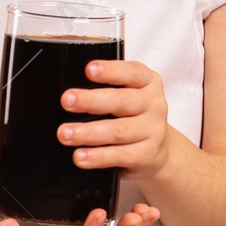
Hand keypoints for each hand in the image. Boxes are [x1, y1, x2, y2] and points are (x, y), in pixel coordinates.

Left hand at [58, 60, 170, 181]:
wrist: (159, 150)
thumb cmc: (135, 115)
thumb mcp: (129, 94)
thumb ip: (107, 89)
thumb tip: (72, 94)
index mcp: (148, 82)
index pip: (131, 72)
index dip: (110, 70)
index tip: (89, 69)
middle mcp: (153, 105)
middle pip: (121, 101)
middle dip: (91, 101)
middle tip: (67, 100)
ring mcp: (152, 131)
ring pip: (118, 130)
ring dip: (88, 132)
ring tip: (65, 133)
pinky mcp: (147, 155)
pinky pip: (119, 155)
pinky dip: (97, 156)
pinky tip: (80, 156)